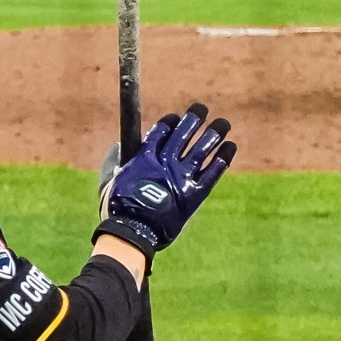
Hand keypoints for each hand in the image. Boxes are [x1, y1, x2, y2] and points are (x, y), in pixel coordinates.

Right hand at [96, 104, 235, 256]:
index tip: (176, 118)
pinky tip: (231, 146)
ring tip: (223, 123)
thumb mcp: (109, 181)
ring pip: (202, 148)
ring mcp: (181, 177)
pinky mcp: (195, 194)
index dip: (171, 122)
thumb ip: (112, 162)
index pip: (162, 130)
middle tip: (202, 108)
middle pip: (184, 133)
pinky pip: (214, 171)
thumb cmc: (118, 208)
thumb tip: (117, 145)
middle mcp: (166, 162)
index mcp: (145, 157)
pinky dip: (223, 158)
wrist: (134, 232)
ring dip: (214, 133)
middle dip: (194, 118)